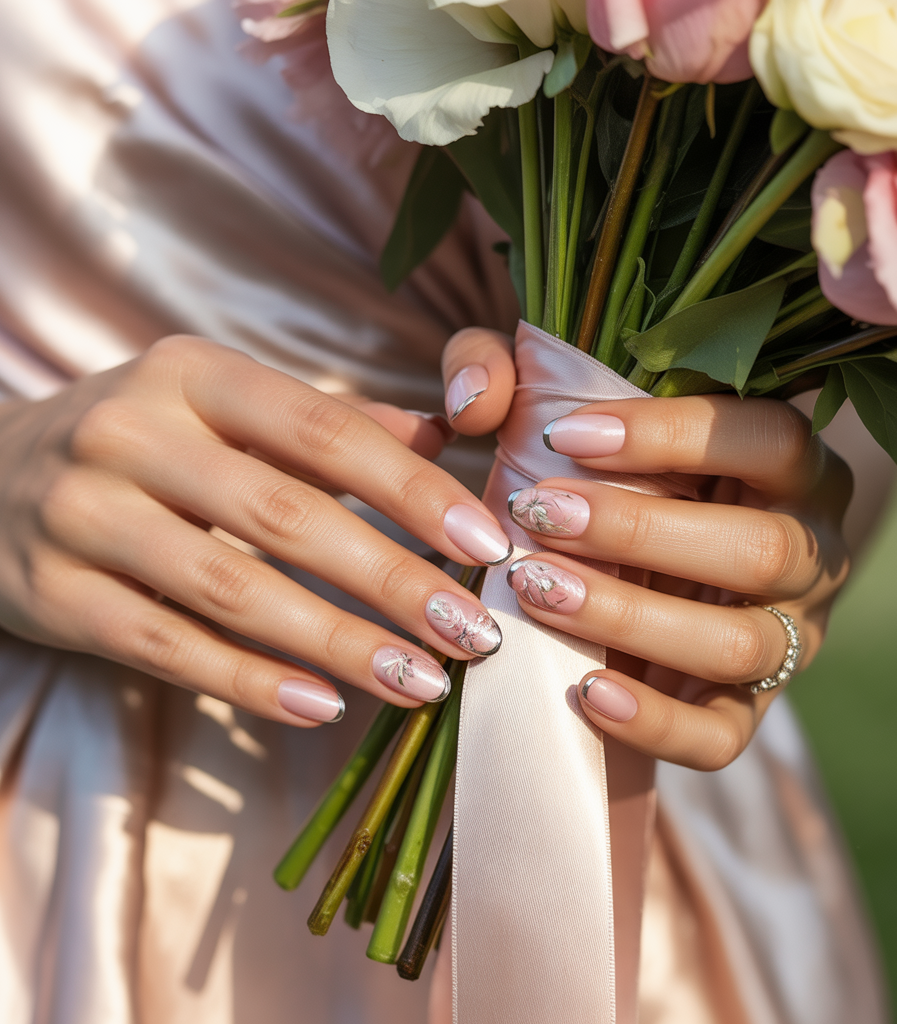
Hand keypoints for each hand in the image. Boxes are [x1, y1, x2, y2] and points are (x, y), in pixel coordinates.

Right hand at [0, 336, 512, 725]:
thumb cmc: (136, 441)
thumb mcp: (218, 404)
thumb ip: (328, 421)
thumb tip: (446, 436)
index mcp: (192, 373)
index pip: (323, 430)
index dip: (411, 489)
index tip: (486, 545)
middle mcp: (132, 432)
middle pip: (286, 515)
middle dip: (392, 580)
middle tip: (471, 633)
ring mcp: (83, 514)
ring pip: (232, 590)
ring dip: (338, 643)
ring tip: (421, 682)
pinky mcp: (53, 595)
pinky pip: (169, 647)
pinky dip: (251, 681)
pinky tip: (323, 706)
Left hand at [443, 327, 852, 770]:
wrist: (626, 566)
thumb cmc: (598, 472)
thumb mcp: (555, 406)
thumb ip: (509, 369)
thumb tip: (475, 402)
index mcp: (784, 465)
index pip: (764, 437)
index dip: (669, 437)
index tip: (561, 436)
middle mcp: (804, 550)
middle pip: (755, 548)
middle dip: (638, 532)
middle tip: (538, 515)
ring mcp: (784, 638)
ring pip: (736, 643)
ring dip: (631, 619)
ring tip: (538, 590)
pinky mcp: (745, 709)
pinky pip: (720, 735)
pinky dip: (655, 722)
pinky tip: (584, 693)